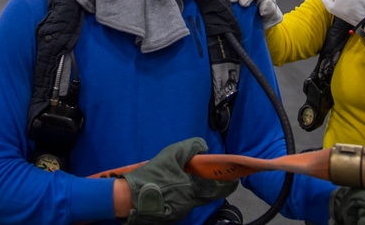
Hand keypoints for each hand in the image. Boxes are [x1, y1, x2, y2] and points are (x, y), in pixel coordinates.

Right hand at [120, 138, 236, 223]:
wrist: (129, 199)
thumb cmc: (152, 176)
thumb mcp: (170, 155)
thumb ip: (190, 148)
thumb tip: (204, 147)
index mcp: (193, 189)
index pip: (218, 189)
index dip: (228, 184)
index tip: (235, 179)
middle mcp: (190, 204)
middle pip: (207, 196)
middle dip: (211, 187)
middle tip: (210, 178)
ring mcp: (180, 212)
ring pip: (193, 200)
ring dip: (194, 191)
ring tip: (185, 180)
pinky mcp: (170, 217)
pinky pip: (181, 205)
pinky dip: (181, 197)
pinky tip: (172, 189)